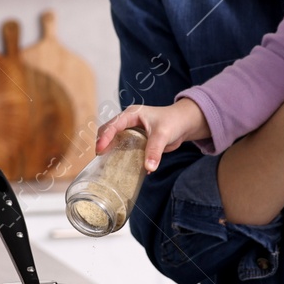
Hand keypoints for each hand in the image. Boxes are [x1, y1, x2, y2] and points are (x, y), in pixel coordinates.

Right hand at [94, 100, 208, 171]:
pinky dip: (119, 155)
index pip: (113, 124)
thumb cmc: (173, 121)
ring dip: (109, 150)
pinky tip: (117, 165)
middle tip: (99, 157)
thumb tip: (149, 168)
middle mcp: (128, 122)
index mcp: (131, 114)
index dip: (105, 136)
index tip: (100, 149)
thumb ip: (155, 150)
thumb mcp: (163, 134)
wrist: (184, 124)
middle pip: (108, 131)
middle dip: (102, 142)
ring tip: (104, 162)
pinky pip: (123, 148)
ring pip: (114, 140)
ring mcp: (131, 131)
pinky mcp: (136, 141)